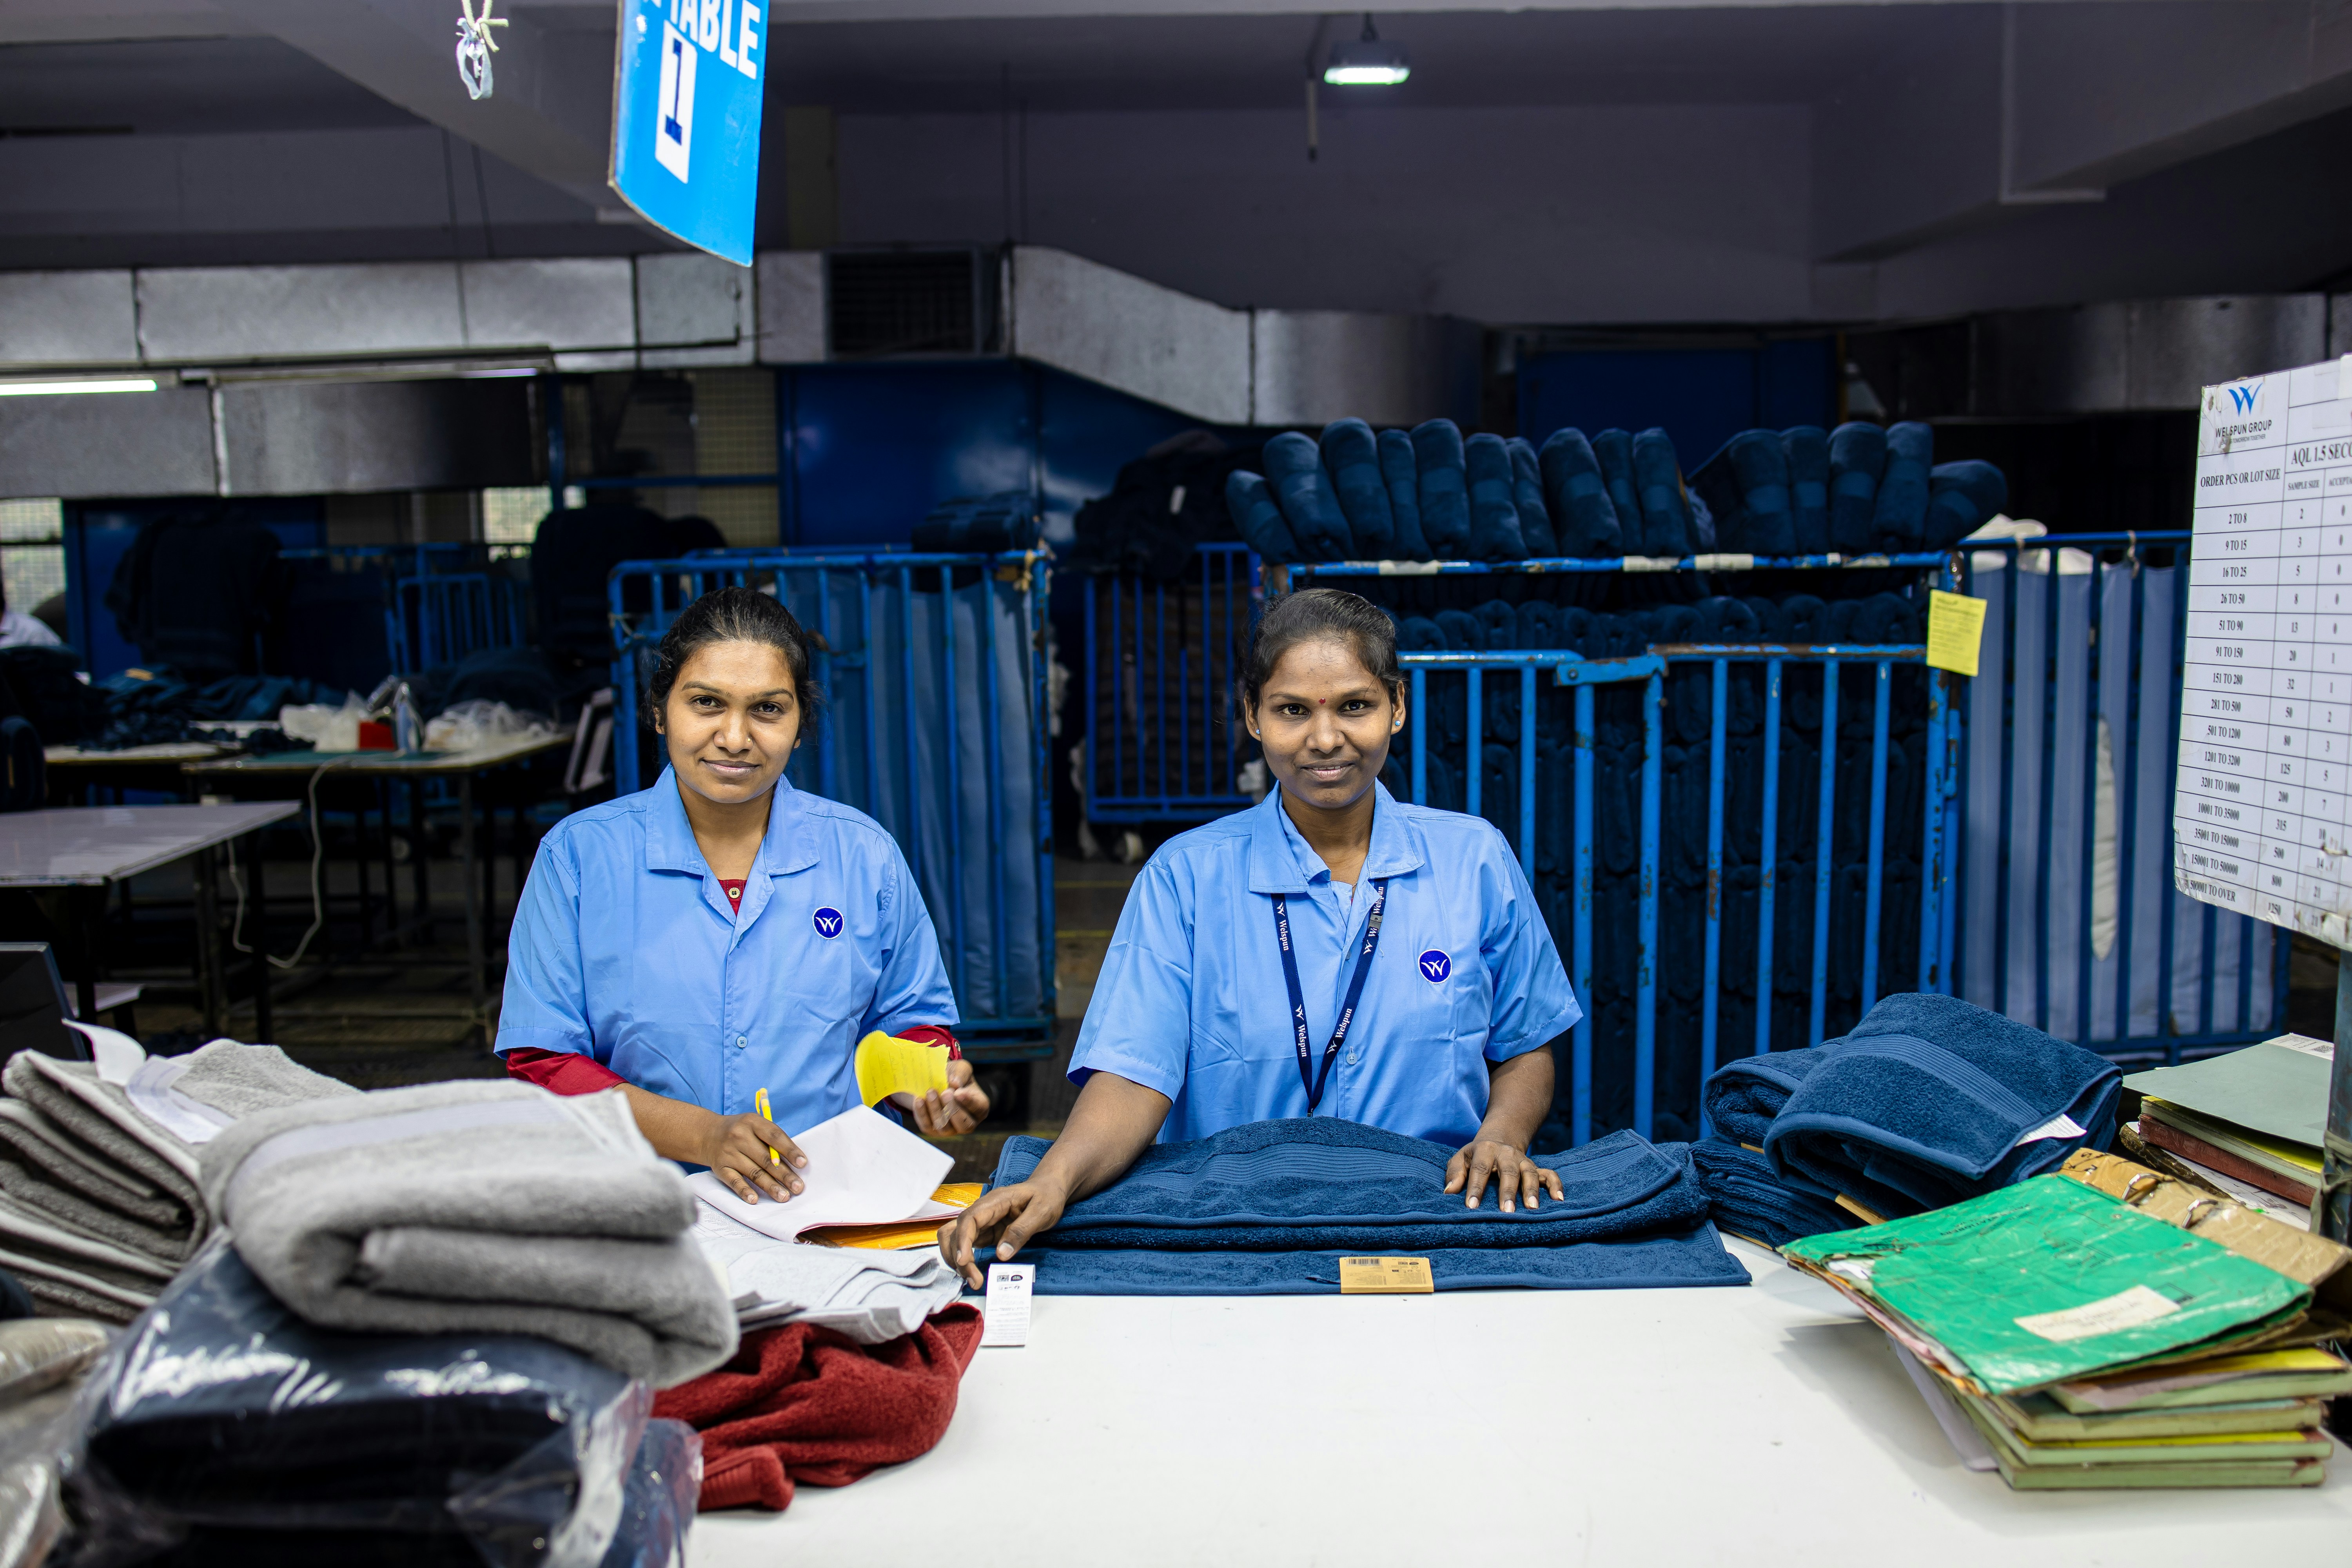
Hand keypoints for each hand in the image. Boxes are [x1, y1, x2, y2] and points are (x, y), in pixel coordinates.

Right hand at [697, 1110, 805, 1202]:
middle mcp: (739, 1136)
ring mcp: (728, 1153)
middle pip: (766, 1158)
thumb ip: (771, 1139)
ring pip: (753, 1172)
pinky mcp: (720, 1168)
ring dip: (770, 1186)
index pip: (774, 1136)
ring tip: (784, 1196)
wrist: (707, 1134)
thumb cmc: (740, 1131)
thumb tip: (794, 1162)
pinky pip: (734, 1181)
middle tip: (798, 1187)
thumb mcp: (754, 1125)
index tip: (803, 1163)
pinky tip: (755, 1199)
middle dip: (784, 1174)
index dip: (790, 1150)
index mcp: (752, 1122)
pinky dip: (744, 1191)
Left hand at [895, 1057, 989, 1134]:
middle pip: (964, 1125)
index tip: (958, 1092)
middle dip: (953, 1110)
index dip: (969, 1102)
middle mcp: (967, 1122)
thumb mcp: (960, 1068)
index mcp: (979, 1106)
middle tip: (944, 1093)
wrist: (934, 1081)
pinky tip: (919, 1100)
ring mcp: (950, 1129)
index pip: (978, 1108)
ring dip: (936, 1109)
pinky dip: (922, 1113)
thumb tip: (955, 1084)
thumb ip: (961, 1073)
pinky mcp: (933, 1130)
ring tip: (930, 1092)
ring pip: (944, 1127)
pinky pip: (927, 1126)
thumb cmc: (953, 1076)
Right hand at [938, 1179, 1066, 1288]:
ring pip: (957, 1239)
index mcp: (995, 1201)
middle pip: (957, 1231)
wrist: (1049, 1189)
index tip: (963, 1260)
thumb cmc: (1046, 1196)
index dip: (962, 1240)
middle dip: (958, 1256)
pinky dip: (966, 1260)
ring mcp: (983, 1222)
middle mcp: (983, 1211)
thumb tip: (1002, 1254)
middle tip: (974, 1279)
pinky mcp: (986, 1233)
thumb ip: (1021, 1231)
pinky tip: (973, 1273)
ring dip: (958, 1259)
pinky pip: (968, 1245)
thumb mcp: (1041, 1212)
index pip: (969, 1219)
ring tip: (972, 1279)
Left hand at [1444, 1138, 1563, 1212]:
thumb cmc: (1475, 1156)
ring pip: (1530, 1173)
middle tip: (1507, 1211)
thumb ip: (1455, 1174)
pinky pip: (1549, 1174)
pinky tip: (1558, 1200)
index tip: (1472, 1207)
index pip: (1480, 1169)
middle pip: (1508, 1171)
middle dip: (1508, 1191)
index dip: (1476, 1187)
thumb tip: (1448, 1192)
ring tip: (1532, 1209)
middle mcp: (1506, 1154)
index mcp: (1485, 1150)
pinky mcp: (1535, 1167)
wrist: (1499, 1139)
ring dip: (1531, 1190)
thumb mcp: (1460, 1158)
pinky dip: (1556, 1185)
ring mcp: (1523, 1160)